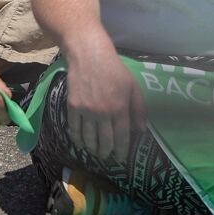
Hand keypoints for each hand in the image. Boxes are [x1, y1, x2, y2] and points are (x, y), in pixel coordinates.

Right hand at [65, 44, 146, 165]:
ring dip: (92, 149)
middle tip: (107, 157)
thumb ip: (139, 109)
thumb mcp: (133, 86)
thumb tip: (141, 131)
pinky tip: (81, 143)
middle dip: (107, 153)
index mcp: (120, 108)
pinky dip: (78, 140)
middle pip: (105, 142)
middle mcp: (103, 113)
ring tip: (95, 152)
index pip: (122, 138)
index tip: (121, 159)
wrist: (89, 55)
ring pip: (89, 139)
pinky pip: (75, 129)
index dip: (122, 151)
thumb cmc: (114, 70)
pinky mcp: (73, 107)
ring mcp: (87, 111)